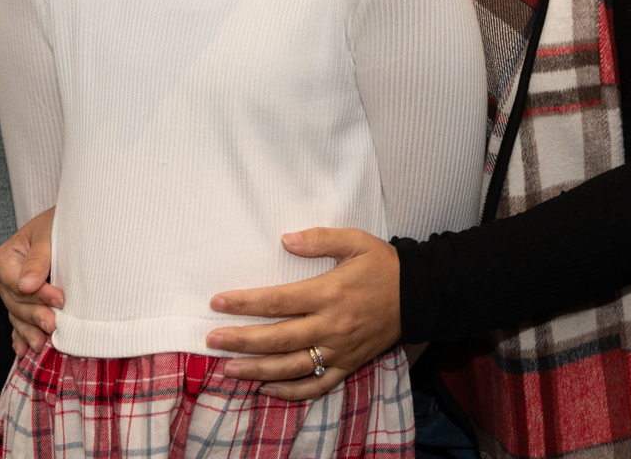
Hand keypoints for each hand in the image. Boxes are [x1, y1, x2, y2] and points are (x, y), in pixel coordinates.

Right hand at [0, 207, 62, 356]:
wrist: (67, 225)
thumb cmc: (57, 225)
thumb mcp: (48, 234)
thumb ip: (38, 259)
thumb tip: (27, 285)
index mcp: (4, 258)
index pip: (16, 283)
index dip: (38, 293)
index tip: (60, 298)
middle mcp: (4, 278)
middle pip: (16, 302)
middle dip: (35, 314)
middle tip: (55, 324)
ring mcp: (12, 293)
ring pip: (18, 316)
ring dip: (30, 331)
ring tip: (43, 344)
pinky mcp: (23, 303)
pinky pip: (18, 324)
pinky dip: (22, 337)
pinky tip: (25, 351)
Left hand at [207, 228, 400, 401]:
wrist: (420, 295)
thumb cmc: (384, 265)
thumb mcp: (356, 241)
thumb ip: (320, 238)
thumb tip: (286, 240)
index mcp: (329, 292)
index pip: (278, 301)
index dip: (245, 303)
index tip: (218, 302)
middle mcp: (331, 325)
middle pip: (278, 338)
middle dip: (241, 340)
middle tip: (211, 340)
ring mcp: (340, 349)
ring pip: (292, 366)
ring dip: (257, 370)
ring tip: (229, 369)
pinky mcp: (349, 364)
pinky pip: (317, 384)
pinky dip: (291, 392)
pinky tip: (267, 389)